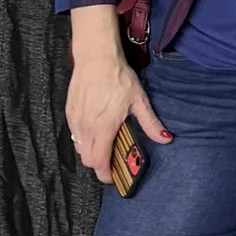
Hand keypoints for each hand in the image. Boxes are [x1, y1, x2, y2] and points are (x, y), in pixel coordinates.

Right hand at [65, 13, 168, 178]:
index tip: (113, 177)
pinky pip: (74, 134)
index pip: (99, 162)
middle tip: (112, 160)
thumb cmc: (118, 77)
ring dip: (91, 151)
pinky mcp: (70, 112)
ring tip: (106, 143)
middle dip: (99, 164)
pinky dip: (84, 138)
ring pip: (79, 148)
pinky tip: (96, 128)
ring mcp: (75, 120)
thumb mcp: (139, 100)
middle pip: (87, 159)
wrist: (96, 58)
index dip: (105, 174)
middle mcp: (86, 127)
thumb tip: (165, 138)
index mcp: (103, 127)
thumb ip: (150, 123)